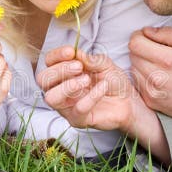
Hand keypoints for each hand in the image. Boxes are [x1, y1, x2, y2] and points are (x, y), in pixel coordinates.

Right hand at [37, 46, 170, 162]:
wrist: (129, 101)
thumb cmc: (113, 82)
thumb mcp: (105, 64)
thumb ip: (91, 59)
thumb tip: (76, 53)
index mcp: (64, 73)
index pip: (48, 62)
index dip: (56, 55)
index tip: (71, 51)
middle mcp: (60, 90)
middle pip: (42, 79)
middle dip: (60, 70)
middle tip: (80, 67)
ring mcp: (67, 106)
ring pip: (50, 98)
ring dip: (67, 86)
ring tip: (87, 80)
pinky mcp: (78, 120)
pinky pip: (77, 110)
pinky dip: (91, 97)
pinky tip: (103, 87)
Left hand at [129, 27, 171, 131]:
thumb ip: (168, 34)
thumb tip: (148, 31)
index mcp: (167, 60)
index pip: (135, 43)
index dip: (139, 36)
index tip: (147, 37)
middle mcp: (156, 76)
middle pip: (132, 54)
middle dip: (141, 49)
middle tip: (155, 51)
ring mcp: (150, 90)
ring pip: (133, 67)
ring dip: (141, 63)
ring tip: (158, 65)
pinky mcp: (148, 100)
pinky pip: (136, 82)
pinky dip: (143, 76)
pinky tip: (157, 77)